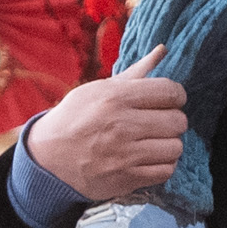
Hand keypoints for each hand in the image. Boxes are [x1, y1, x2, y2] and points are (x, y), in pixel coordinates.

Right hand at [29, 46, 188, 202]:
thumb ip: (136, 73)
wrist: (48, 159)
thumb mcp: (98, 89)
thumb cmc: (75, 119)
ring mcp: (125, 154)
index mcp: (115, 97)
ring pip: (176, 147)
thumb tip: (163, 49)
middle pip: (178, 121)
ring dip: (168, 145)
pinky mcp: (127, 178)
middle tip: (159, 123)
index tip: (168, 101)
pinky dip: (162, 165)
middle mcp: (122, 125)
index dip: (176, 96)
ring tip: (154, 142)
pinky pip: (166, 171)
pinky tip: (149, 158)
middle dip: (172, 121)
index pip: (170, 91)